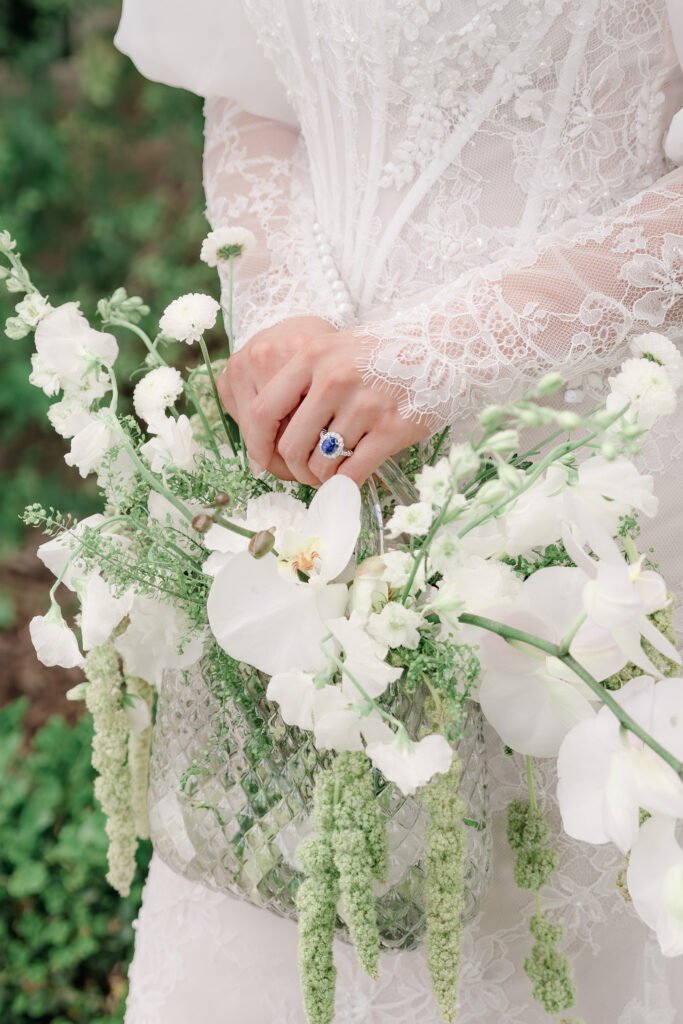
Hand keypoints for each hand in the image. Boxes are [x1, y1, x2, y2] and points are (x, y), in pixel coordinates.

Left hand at [226, 326, 432, 485]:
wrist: (441, 347)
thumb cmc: (380, 354)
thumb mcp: (333, 350)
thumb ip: (300, 381)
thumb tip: (269, 432)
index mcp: (312, 357)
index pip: (262, 411)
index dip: (256, 444)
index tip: (261, 460)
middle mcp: (334, 379)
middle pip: (291, 445)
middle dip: (293, 469)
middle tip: (304, 472)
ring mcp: (365, 405)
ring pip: (320, 465)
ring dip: (320, 478)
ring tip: (329, 473)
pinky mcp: (392, 429)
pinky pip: (352, 473)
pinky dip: (344, 484)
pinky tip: (348, 478)